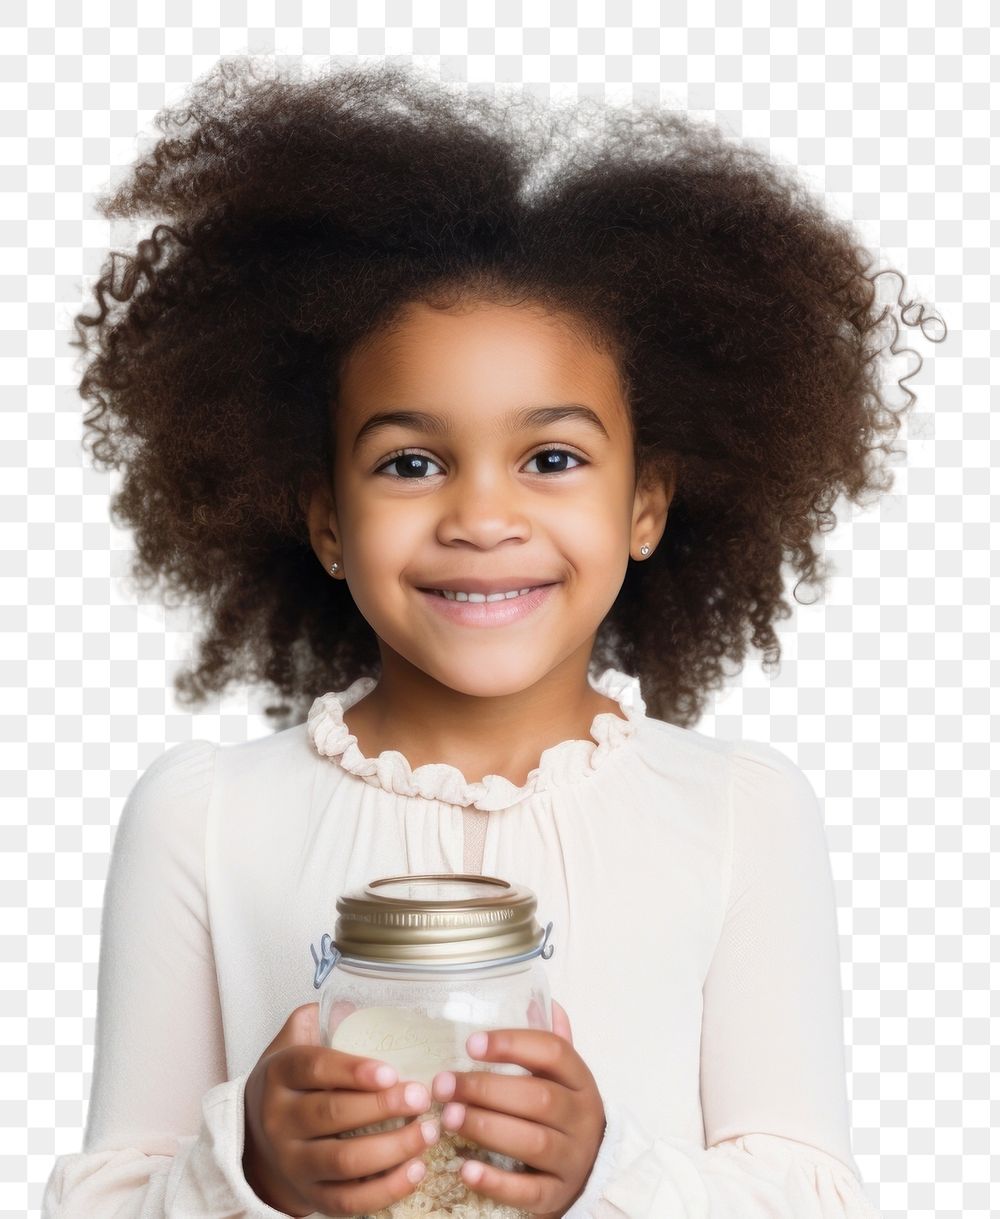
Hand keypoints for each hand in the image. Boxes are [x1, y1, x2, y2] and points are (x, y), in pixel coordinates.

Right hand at [242, 1002, 438, 1216]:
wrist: (257, 1145)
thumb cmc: (290, 1087)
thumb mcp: (292, 1045)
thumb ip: (320, 1018)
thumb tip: (361, 1001)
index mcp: (279, 1075)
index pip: (314, 1068)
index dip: (353, 1070)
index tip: (391, 1071)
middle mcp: (280, 1120)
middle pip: (332, 1115)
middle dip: (382, 1107)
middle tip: (421, 1096)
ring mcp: (294, 1163)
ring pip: (343, 1161)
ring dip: (392, 1148)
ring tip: (427, 1131)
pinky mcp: (311, 1197)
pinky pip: (349, 1201)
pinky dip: (386, 1189)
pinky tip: (416, 1170)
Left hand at [430, 998, 605, 1218]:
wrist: (591, 1171)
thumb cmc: (564, 1112)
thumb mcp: (564, 1076)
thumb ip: (550, 1041)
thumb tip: (536, 998)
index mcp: (580, 1080)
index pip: (554, 1052)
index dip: (513, 1044)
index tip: (471, 1043)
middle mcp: (581, 1117)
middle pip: (538, 1098)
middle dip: (487, 1089)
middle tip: (444, 1085)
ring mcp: (572, 1158)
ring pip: (533, 1142)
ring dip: (486, 1127)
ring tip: (447, 1118)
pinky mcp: (556, 1194)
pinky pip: (528, 1190)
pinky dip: (496, 1180)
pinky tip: (465, 1168)